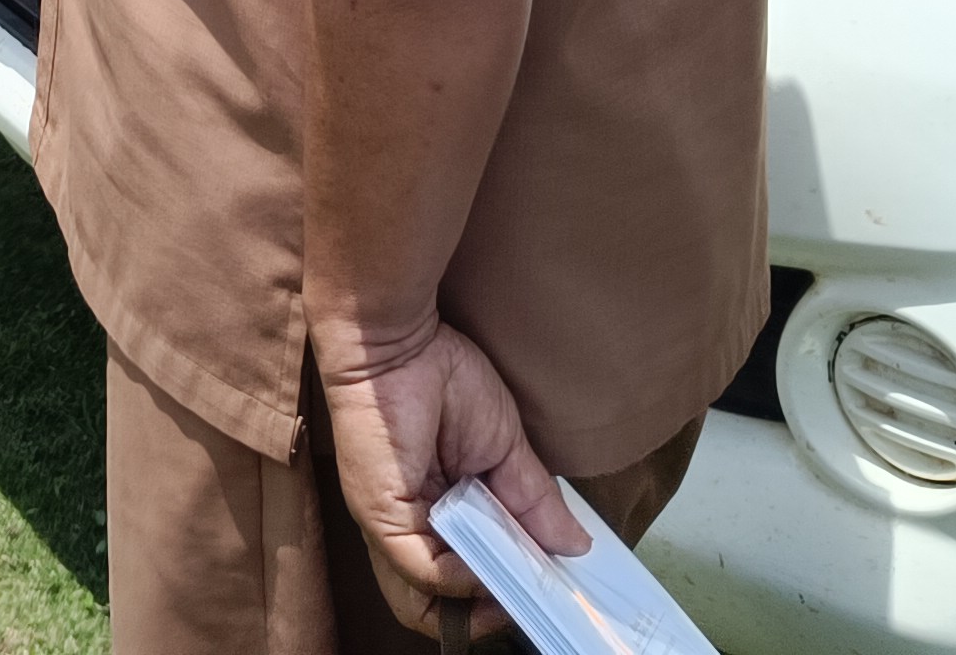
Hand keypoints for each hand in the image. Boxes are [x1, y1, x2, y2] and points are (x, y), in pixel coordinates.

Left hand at [315, 321, 577, 641]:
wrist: (397, 338)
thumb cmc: (441, 378)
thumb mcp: (505, 449)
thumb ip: (534, 504)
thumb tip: (575, 548)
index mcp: (431, 514)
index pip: (455, 583)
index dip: (494, 597)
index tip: (536, 588)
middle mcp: (406, 528)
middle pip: (431, 607)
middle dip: (483, 618)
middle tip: (522, 600)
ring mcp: (389, 526)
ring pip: (418, 601)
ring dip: (474, 606)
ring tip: (510, 590)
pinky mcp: (380, 514)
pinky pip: (420, 570)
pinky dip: (459, 580)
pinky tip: (485, 565)